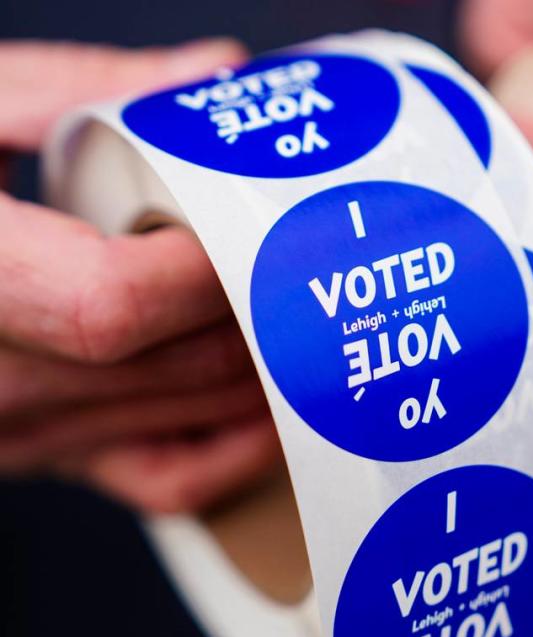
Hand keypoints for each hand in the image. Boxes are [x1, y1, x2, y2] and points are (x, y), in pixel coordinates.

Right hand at [0, 40, 281, 513]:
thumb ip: (79, 90)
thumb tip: (213, 75)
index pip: (110, 305)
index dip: (204, 270)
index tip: (262, 221)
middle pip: (173, 363)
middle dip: (265, 307)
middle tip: (317, 252)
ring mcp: (19, 432)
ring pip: (183, 417)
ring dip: (269, 364)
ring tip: (316, 304)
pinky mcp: (47, 454)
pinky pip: (165, 479)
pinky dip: (236, 450)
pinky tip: (279, 407)